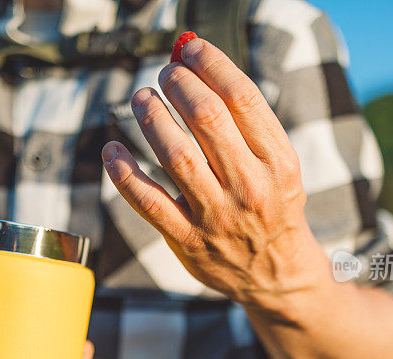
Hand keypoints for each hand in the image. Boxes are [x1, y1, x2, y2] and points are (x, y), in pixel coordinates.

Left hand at [101, 38, 328, 309]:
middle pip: (207, 119)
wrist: (275, 275)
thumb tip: (195, 63)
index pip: (242, 98)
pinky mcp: (188, 241)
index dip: (210, 64)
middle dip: (178, 84)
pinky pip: (148, 201)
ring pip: (175, 155)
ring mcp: (217, 217)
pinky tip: (112, 148)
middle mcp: (251, 188)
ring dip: (151, 117)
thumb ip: (245, 122)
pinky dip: (123, 172)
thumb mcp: (279, 165)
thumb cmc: (272, 206)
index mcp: (279, 162)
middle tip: (165, 74)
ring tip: (141, 98)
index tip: (189, 49)